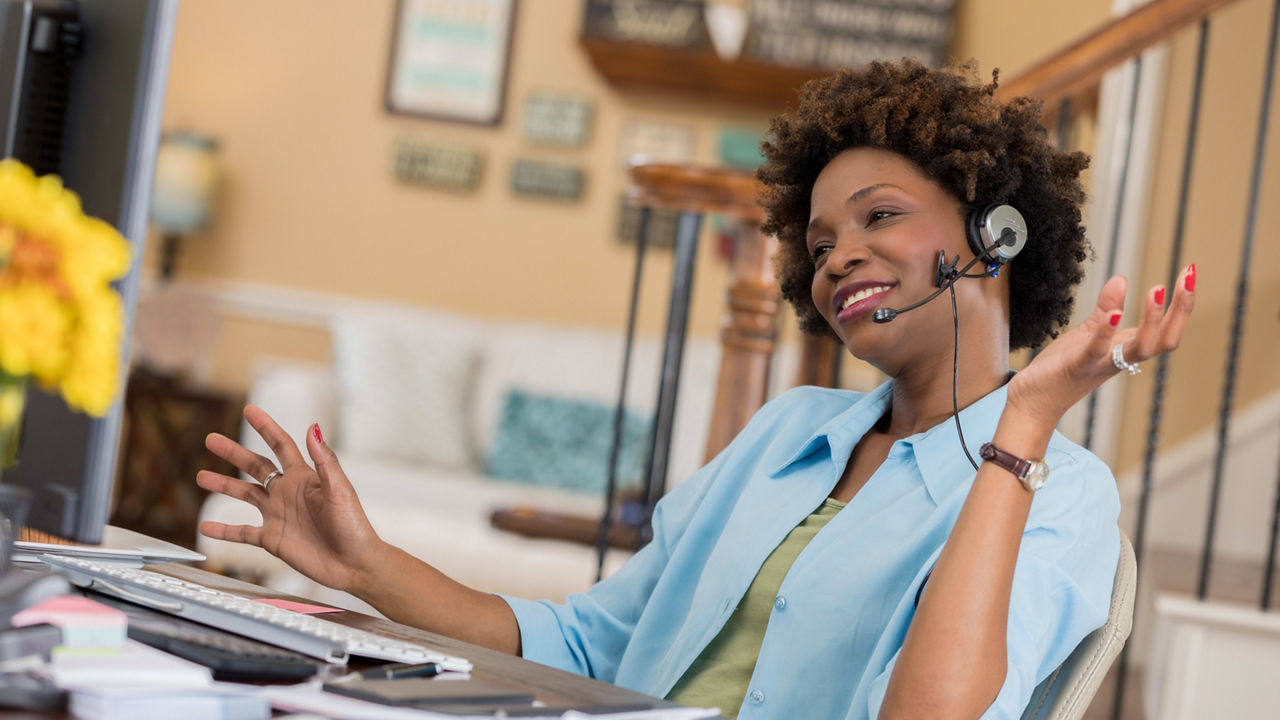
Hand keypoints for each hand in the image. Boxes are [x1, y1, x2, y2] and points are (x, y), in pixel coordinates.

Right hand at [196, 405, 383, 592]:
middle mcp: (288, 493)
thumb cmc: (353, 526)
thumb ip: (325, 460)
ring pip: (245, 495)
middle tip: (211, 439)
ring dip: (224, 485)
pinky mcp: (272, 539)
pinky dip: (224, 531)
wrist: (353, 564)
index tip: (249, 409)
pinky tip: (206, 527)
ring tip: (201, 476)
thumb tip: (313, 427)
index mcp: (304, 478)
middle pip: (256, 466)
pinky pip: (242, 533)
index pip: (281, 445)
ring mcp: (278, 516)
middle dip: (233, 452)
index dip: (265, 426)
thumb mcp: (340, 490)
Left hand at [1006, 265, 1195, 427]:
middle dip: (1180, 310)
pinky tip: (1114, 314)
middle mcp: (1122, 359)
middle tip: (1188, 277)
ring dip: (1151, 321)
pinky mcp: (1076, 367)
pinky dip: (1106, 333)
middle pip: (1164, 341)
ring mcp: (1101, 364)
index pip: (1167, 329)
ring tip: (1157, 289)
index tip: (1190, 271)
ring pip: (1139, 350)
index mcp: (1128, 349)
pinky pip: (1096, 352)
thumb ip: (1107, 308)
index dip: (1182, 303)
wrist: (1037, 399)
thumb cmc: (1066, 366)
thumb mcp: (1090, 332)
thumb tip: (1122, 278)